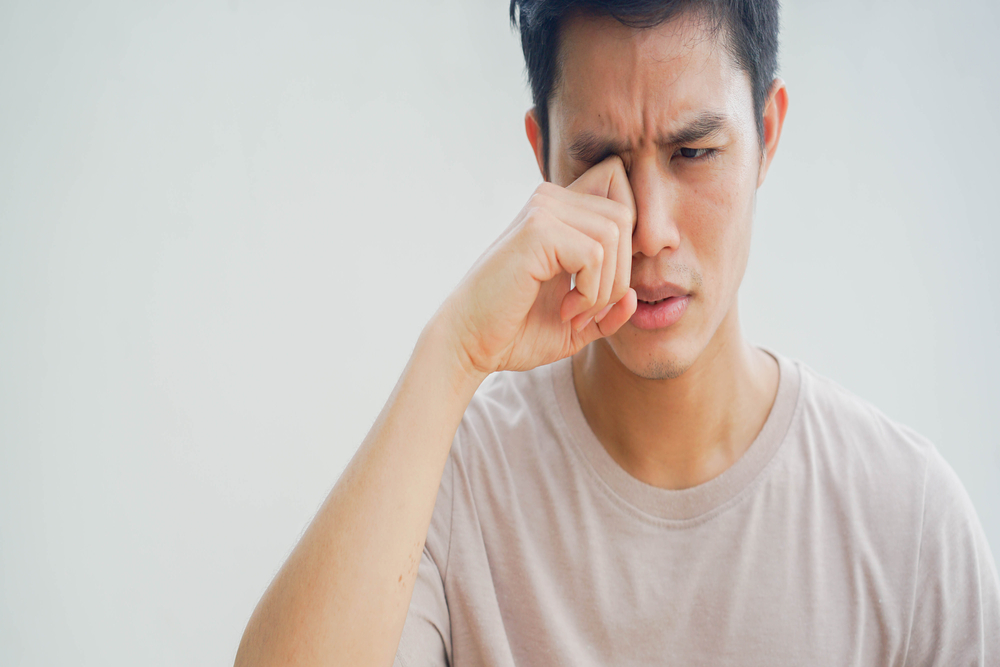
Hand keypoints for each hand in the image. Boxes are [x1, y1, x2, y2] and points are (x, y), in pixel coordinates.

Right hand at [439, 155, 637, 375]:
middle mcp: (550, 200)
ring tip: (575, 314)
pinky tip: (564, 311)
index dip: (629, 242)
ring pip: (614, 235)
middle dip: (620, 274)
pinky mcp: (536, 229)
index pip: (619, 188)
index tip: (606, 289)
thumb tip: (635, 295)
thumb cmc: (517, 330)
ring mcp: (542, 210)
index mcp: (560, 211)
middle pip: (625, 215)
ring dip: (605, 289)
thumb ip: (610, 307)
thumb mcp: (579, 322)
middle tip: (589, 311)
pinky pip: (594, 255)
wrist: (470, 343)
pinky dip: (589, 292)